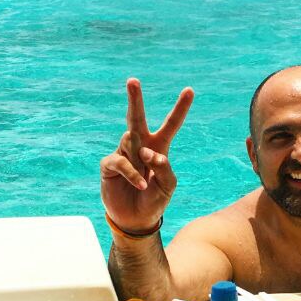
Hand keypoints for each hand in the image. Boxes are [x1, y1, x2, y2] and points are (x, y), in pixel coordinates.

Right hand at [99, 78, 193, 233]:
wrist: (136, 219)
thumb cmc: (155, 200)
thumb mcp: (168, 185)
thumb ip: (164, 167)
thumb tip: (149, 152)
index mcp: (159, 147)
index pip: (171, 124)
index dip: (180, 108)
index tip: (190, 90)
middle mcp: (140, 146)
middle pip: (137, 117)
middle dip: (135, 99)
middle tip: (133, 80)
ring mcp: (123, 153)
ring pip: (130, 141)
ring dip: (140, 160)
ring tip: (145, 182)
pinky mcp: (110, 165)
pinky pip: (121, 162)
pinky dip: (133, 174)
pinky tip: (141, 185)